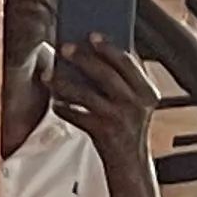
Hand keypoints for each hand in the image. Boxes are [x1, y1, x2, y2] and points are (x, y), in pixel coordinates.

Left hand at [47, 38, 154, 156]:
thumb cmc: (128, 125)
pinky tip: (57, 103)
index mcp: (148, 92)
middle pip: (106, 74)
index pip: (128, 63)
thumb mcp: (135, 101)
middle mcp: (136, 104)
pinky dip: (63, 108)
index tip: (91, 34)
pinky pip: (76, 115)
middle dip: (83, 59)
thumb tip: (92, 51)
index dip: (109, 47)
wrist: (132, 162)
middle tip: (64, 47)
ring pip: (86, 94)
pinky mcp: (103, 132)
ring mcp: (120, 119)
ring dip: (63, 83)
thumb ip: (123, 79)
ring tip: (48, 75)